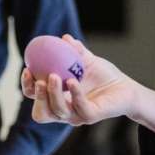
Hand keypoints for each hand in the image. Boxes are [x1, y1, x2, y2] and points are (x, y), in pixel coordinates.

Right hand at [22, 35, 136, 126]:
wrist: (127, 88)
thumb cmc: (104, 76)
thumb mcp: (88, 61)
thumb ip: (76, 51)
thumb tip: (64, 37)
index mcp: (58, 98)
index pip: (35, 97)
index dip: (27, 86)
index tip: (27, 69)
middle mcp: (64, 110)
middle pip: (41, 112)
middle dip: (37, 97)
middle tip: (39, 80)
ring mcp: (77, 115)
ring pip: (57, 111)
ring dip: (52, 95)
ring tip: (54, 76)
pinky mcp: (91, 116)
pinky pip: (80, 108)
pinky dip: (75, 94)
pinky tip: (72, 81)